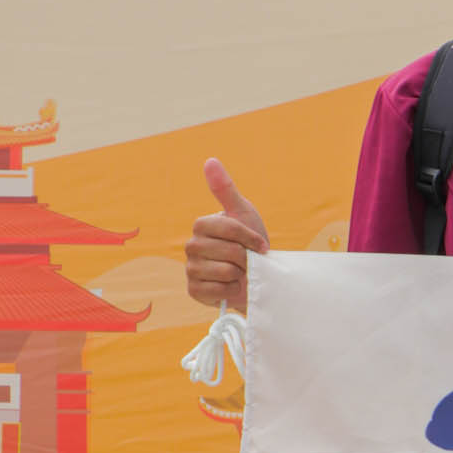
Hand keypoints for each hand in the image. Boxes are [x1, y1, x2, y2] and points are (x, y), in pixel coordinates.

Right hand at [185, 158, 268, 312]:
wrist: (255, 276)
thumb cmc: (250, 243)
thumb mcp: (243, 213)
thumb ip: (226, 189)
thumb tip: (210, 161)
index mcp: (201, 225)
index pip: (229, 229)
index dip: (250, 238)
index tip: (261, 245)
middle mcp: (191, 246)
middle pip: (229, 251)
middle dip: (246, 257)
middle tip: (246, 260)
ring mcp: (190, 269)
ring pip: (224, 271)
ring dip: (240, 275)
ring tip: (238, 273)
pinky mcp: (193, 290)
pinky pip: (217, 291)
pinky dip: (231, 291)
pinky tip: (230, 286)